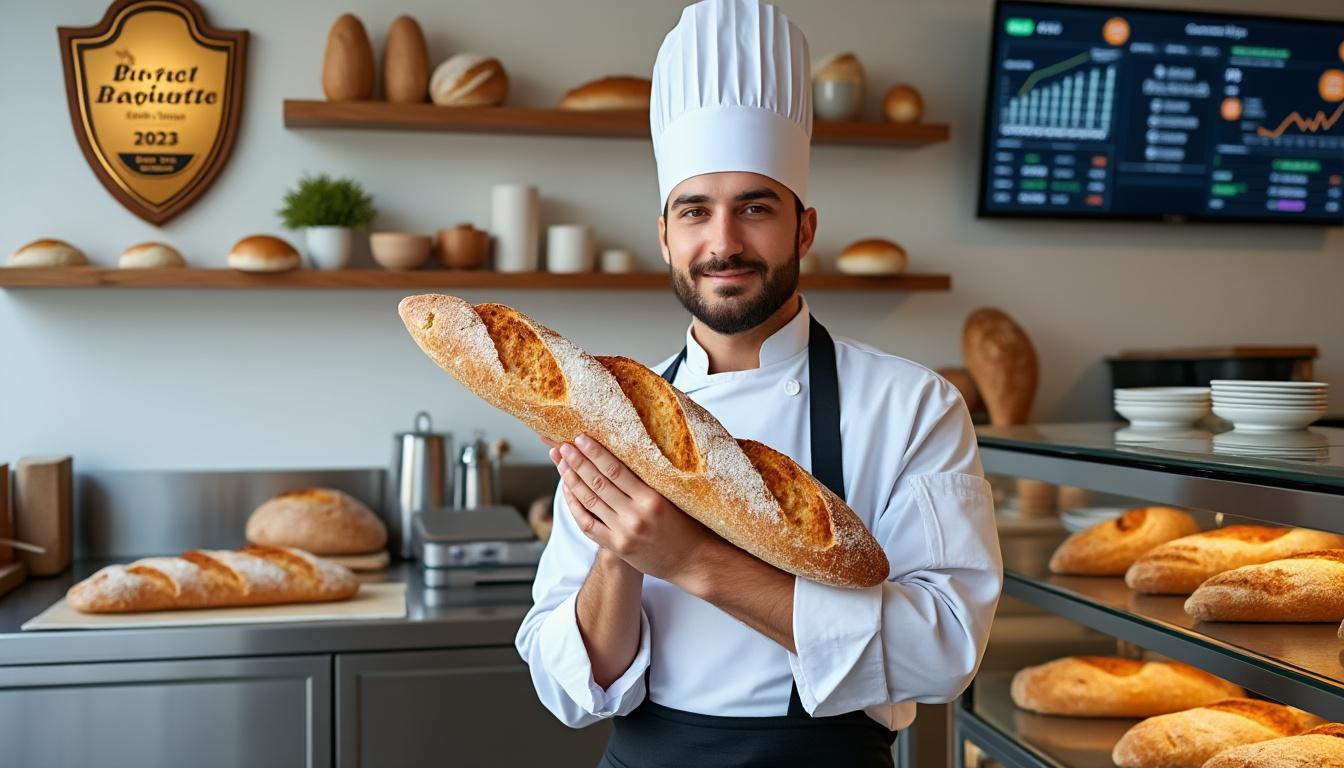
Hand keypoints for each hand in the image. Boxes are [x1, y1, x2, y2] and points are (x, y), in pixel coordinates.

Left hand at [550, 434, 721, 585]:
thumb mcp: (674, 496)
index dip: (596, 453)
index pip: (616, 470)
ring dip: (572, 480)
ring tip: (561, 463)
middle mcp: (636, 516)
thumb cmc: (687, 523)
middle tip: (563, 447)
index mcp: (652, 498)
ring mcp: (624, 533)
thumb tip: (630, 450)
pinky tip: (568, 491)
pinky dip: (575, 506)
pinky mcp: (617, 547)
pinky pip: (588, 523)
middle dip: (577, 463)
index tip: (581, 438)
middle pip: (599, 483)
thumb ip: (651, 479)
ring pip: (590, 501)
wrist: (693, 560)